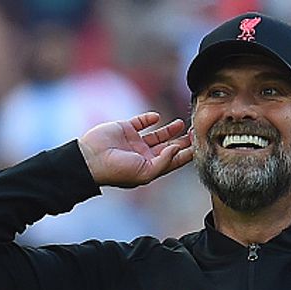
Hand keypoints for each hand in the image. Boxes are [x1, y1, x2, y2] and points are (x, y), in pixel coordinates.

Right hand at [78, 112, 193, 186]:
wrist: (90, 159)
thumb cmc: (117, 170)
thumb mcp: (145, 172)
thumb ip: (164, 161)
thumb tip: (176, 148)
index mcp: (150, 167)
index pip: (173, 160)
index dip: (187, 154)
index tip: (200, 145)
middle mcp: (144, 155)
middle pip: (168, 146)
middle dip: (182, 141)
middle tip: (195, 132)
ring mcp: (135, 142)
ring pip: (157, 134)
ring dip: (170, 129)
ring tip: (182, 123)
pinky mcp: (126, 129)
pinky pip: (140, 122)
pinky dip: (149, 119)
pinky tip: (156, 117)